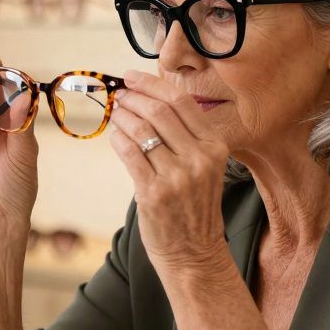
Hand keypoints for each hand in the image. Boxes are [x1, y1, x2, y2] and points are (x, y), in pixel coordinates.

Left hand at [107, 70, 229, 267]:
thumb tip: (151, 99)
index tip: (131, 76)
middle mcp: (199, 158)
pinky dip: (117, 138)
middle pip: (159, 110)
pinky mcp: (154, 192)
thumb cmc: (194, 208)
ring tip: (114, 113)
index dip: (152, 83)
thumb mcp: (203, 167)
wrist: (194, 253)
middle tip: (119, 95)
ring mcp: (177, 176)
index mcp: (215, 146)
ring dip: (122, 116)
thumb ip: (185, 136)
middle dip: (132, 97)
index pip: (182, 101)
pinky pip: (129, 152)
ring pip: (141, 128)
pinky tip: (113, 134)